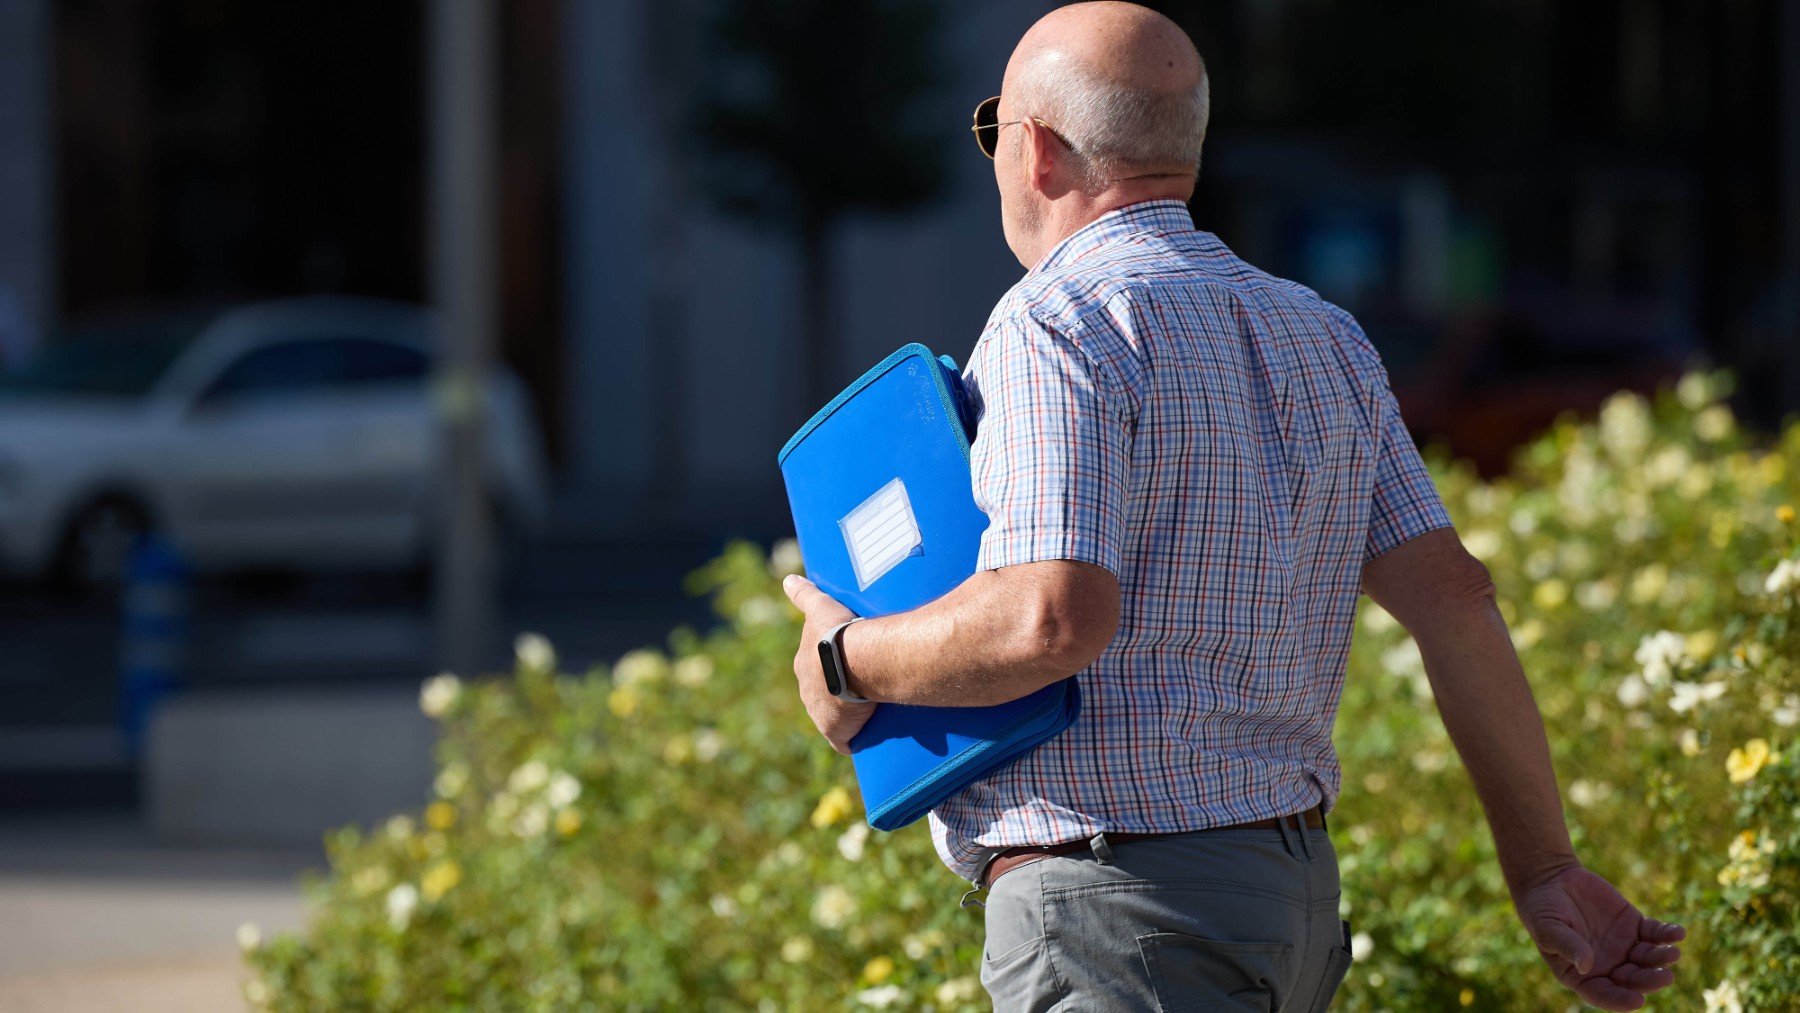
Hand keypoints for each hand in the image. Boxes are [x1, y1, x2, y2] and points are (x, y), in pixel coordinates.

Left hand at [781, 574, 876, 754]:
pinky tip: (868, 735)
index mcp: (804, 666)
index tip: (848, 665)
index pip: (815, 669)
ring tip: (873, 708)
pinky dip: (855, 739)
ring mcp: (820, 715)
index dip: (830, 668)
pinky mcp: (836, 733)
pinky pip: (845, 740)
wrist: (855, 661)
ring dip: (849, 715)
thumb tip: (788, 580)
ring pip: (835, 717)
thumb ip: (804, 594)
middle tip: (865, 685)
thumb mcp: (820, 607)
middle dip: (839, 692)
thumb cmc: (839, 632)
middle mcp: (807, 693)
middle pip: (823, 694)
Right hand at [1513, 864, 1685, 1010]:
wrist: (1550, 879)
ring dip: (1662, 958)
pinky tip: (1678, 933)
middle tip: (1665, 976)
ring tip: (1673, 952)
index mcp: (1582, 975)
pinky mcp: (1634, 925)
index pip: (1604, 994)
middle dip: (1649, 980)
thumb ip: (1567, 945)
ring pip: (1648, 960)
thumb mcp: (1548, 928)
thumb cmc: (1541, 909)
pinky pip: (1655, 934)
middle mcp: (1607, 966)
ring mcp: (1623, 947)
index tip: (1637, 1000)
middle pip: (1633, 980)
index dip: (1620, 1000)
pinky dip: (1667, 934)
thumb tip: (1587, 966)